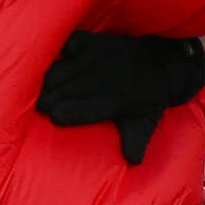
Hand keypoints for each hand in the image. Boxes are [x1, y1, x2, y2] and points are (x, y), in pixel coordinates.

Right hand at [37, 31, 204, 165]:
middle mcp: (106, 80)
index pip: (85, 110)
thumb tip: (134, 161)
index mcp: (117, 103)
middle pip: (67, 90)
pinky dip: (62, 49)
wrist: (164, 64)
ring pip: (64, 68)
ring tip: (44, 88)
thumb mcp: (144, 123)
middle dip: (50, 98)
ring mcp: (101, 59)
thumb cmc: (148, 99)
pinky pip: (72, 43)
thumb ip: (135, 142)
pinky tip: (57, 59)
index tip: (54, 117)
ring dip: (51, 79)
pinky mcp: (99, 43)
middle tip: (41, 105)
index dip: (66, 113)